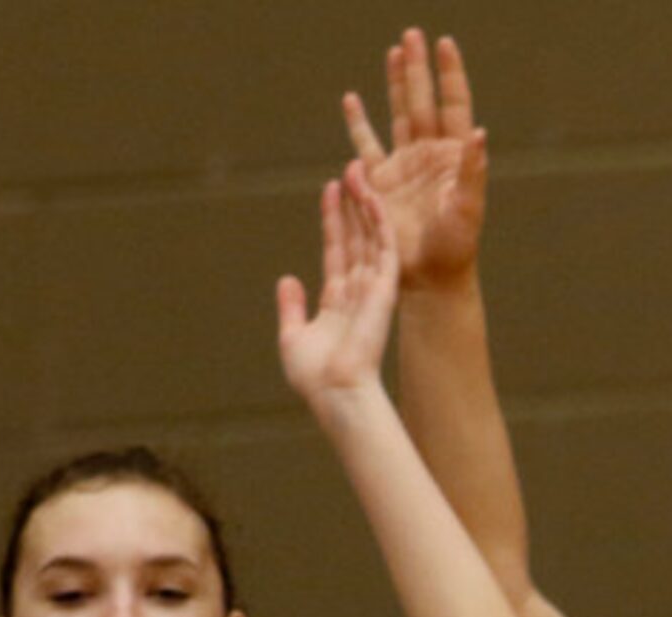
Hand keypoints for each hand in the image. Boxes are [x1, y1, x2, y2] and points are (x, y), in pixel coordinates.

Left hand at [277, 163, 401, 406]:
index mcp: (337, 301)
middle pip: (355, 236)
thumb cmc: (315, 376)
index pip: (336, 250)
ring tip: (359, 171)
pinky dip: (379, 223)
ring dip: (366, 204)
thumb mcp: (292, 336)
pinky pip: (384, 250)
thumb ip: (291, 307)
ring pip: (371, 237)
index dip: (333, 220)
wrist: (335, 392)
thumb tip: (287, 279)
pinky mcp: (384, 291)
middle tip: (352, 168)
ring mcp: (372, 289)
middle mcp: (358, 291)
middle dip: (352, 203)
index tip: (330, 191)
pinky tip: (373, 198)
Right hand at [343, 28, 488, 290]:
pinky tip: (352, 99)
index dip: (450, 75)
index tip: (444, 44)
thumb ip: (473, 172)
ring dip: (395, 85)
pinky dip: (358, 123)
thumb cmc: (455, 249)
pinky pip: (366, 144)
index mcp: (455, 158)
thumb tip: (480, 132)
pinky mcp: (380, 182)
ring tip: (394, 52)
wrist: (429, 278)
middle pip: (423, 101)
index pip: (454, 106)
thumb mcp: (468, 210)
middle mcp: (430, 156)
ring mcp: (404, 166)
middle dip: (418, 69)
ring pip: (399, 114)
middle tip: (412, 34)